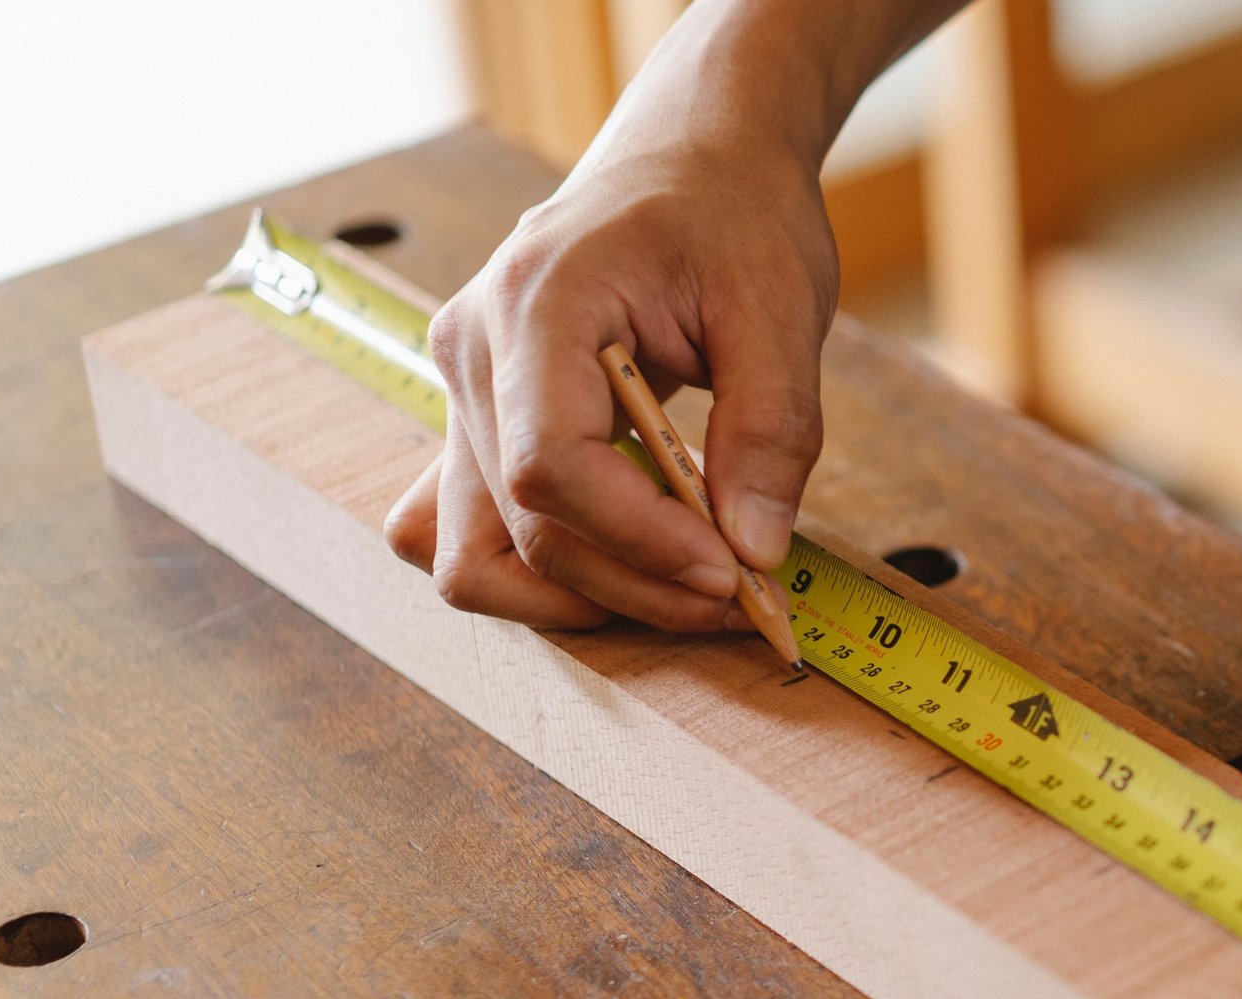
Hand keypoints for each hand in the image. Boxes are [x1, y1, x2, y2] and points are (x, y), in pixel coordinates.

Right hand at [384, 142, 835, 630]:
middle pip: (517, 528)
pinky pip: (478, 535)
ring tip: (689, 585)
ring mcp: (462, 395)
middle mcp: (472, 354)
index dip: (639, 538)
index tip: (733, 570)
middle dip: (634, 584)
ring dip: (581, 597)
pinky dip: (551, 573)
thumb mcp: (779, 305)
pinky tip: (638, 559)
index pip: (547, 464)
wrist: (692, 159)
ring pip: (473, 554)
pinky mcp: (480, 427)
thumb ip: (772, 429)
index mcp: (535, 304)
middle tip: (743, 597)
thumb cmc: (732, 212)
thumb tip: (756, 551)